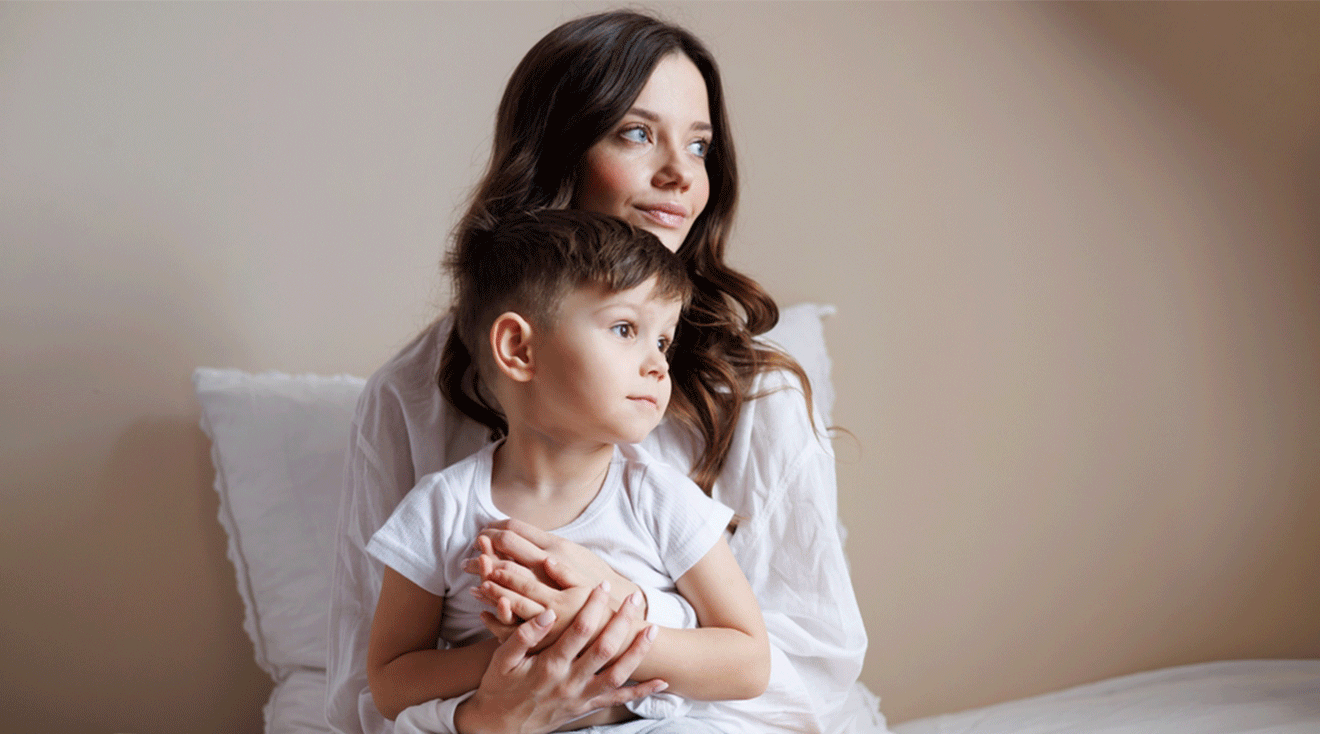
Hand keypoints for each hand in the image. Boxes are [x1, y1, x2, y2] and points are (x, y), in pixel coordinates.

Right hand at [454, 584, 666, 733]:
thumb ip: (524, 635)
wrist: (499, 726)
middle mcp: (569, 682)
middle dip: (621, 621)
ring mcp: (580, 697)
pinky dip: (641, 691)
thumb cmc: (500, 686)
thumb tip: (547, 613)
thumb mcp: (502, 659)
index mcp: (549, 666)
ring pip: (617, 674)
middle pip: (604, 649)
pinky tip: (661, 681)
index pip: (578, 630)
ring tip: (652, 629)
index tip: (602, 586)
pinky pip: (618, 700)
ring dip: (637, 652)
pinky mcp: (586, 707)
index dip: (593, 606)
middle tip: (634, 598)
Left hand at [465, 518, 642, 613]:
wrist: (618, 623)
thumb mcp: (579, 560)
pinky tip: (483, 611)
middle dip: (483, 558)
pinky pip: (511, 625)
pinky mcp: (543, 631)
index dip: (493, 532)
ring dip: (486, 586)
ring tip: (474, 585)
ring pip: (505, 594)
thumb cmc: (596, 587)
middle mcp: (549, 578)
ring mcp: (545, 607)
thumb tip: (517, 536)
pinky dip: (494, 617)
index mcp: (556, 553)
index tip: (482, 534)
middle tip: (469, 557)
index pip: (513, 535)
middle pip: (505, 563)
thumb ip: (550, 549)